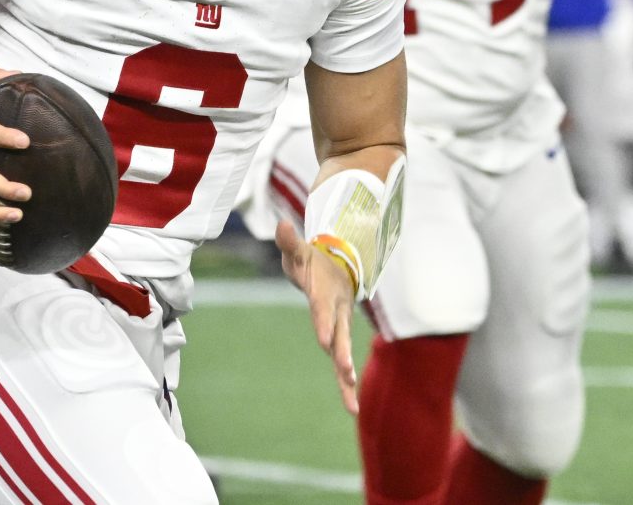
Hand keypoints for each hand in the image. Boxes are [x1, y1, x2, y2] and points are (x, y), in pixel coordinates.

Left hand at [276, 219, 360, 413]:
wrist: (341, 266)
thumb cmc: (314, 260)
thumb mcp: (299, 250)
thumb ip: (289, 241)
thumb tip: (281, 225)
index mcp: (326, 294)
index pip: (323, 310)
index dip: (324, 324)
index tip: (324, 341)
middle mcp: (338, 314)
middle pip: (341, 338)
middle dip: (343, 356)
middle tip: (346, 374)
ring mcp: (341, 328)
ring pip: (344, 356)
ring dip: (347, 381)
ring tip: (351, 406)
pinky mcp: (340, 338)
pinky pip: (343, 363)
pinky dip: (347, 384)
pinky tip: (351, 407)